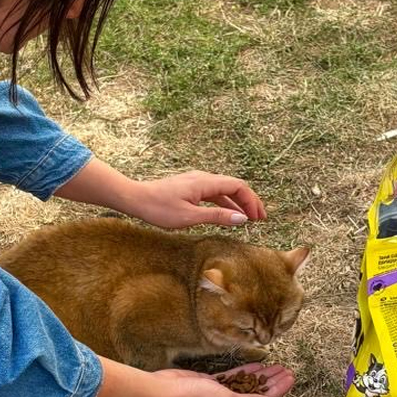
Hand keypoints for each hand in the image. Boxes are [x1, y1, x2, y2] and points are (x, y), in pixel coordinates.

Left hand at [128, 171, 267, 227]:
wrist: (136, 199)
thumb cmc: (160, 209)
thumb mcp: (190, 217)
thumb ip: (218, 217)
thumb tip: (242, 219)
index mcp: (206, 182)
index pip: (238, 187)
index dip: (251, 201)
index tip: (258, 218)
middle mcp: (204, 178)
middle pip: (234, 186)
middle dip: (249, 201)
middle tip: (260, 218)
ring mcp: (197, 182)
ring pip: (224, 190)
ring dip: (238, 203)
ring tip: (248, 218)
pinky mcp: (190, 187)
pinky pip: (214, 193)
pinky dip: (225, 203)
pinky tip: (227, 215)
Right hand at [157, 362, 294, 396]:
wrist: (166, 390)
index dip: (277, 391)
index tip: (290, 379)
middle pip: (256, 394)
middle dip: (272, 383)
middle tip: (288, 371)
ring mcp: (219, 395)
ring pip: (246, 385)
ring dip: (261, 376)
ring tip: (278, 366)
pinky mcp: (211, 383)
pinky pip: (233, 377)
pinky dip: (245, 371)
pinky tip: (258, 365)